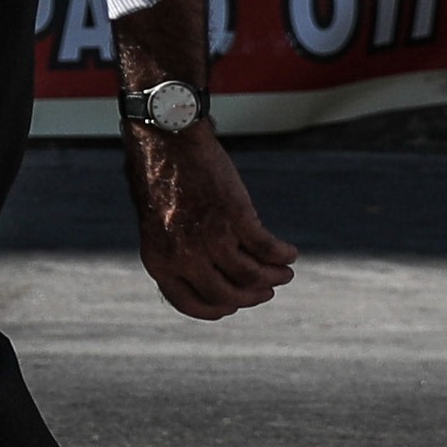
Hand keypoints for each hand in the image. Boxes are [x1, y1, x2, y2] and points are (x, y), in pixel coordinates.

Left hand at [120, 114, 297, 320]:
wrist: (167, 138)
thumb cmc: (159, 175)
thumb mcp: (156, 223)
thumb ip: (178, 251)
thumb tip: (211, 272)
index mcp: (159, 261)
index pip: (191, 303)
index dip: (216, 309)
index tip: (232, 306)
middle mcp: (184, 257)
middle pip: (227, 296)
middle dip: (251, 297)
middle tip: (266, 290)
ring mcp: (212, 239)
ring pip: (252, 276)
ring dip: (274, 277)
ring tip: (284, 273)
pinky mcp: (237, 218)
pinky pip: (267, 249)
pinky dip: (283, 255)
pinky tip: (289, 253)